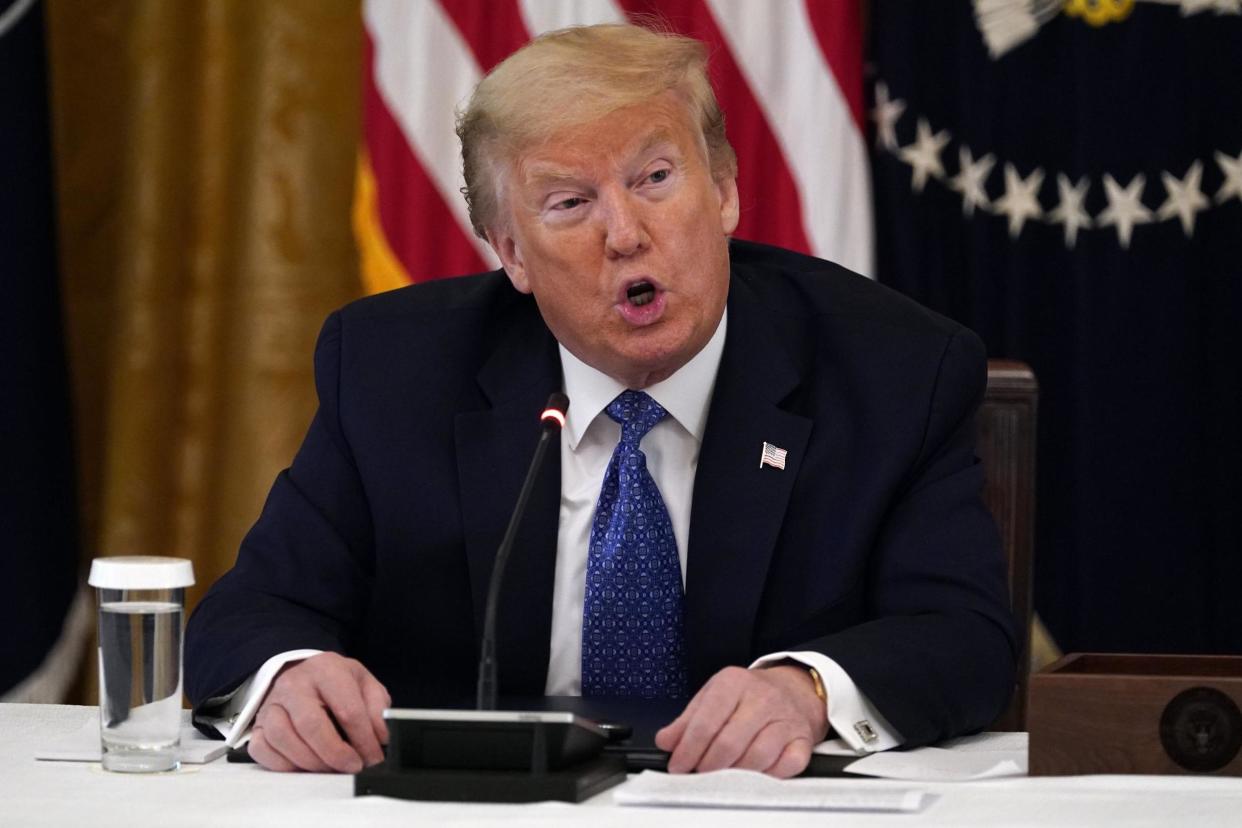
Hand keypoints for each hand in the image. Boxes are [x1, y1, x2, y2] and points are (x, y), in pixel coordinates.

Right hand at [248, 652, 390, 772]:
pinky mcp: (258, 723)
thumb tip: (381, 736)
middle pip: (311, 725)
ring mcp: (272, 703)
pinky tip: (305, 767)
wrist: (304, 675)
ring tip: (331, 769)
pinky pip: (263, 749)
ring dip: (311, 762)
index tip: (373, 757)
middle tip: (352, 767)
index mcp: (326, 669)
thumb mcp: (364, 684)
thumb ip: (377, 708)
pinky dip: (284, 765)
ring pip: (283, 738)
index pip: (347, 709)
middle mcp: (294, 684)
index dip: (363, 739)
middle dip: (336, 753)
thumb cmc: (336, 683)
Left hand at [654, 664, 828, 777]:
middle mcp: (762, 698)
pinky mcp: (803, 739)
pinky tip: (755, 774)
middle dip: (708, 766)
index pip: (705, 722)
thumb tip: (665, 742)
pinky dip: (769, 776)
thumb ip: (687, 720)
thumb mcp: (713, 696)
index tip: (678, 766)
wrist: (794, 689)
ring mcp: (785, 719)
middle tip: (698, 774)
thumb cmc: (748, 695)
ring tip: (723, 775)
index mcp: (733, 683)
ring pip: (756, 757)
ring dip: (735, 774)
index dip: (688, 750)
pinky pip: (787, 765)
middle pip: (729, 743)